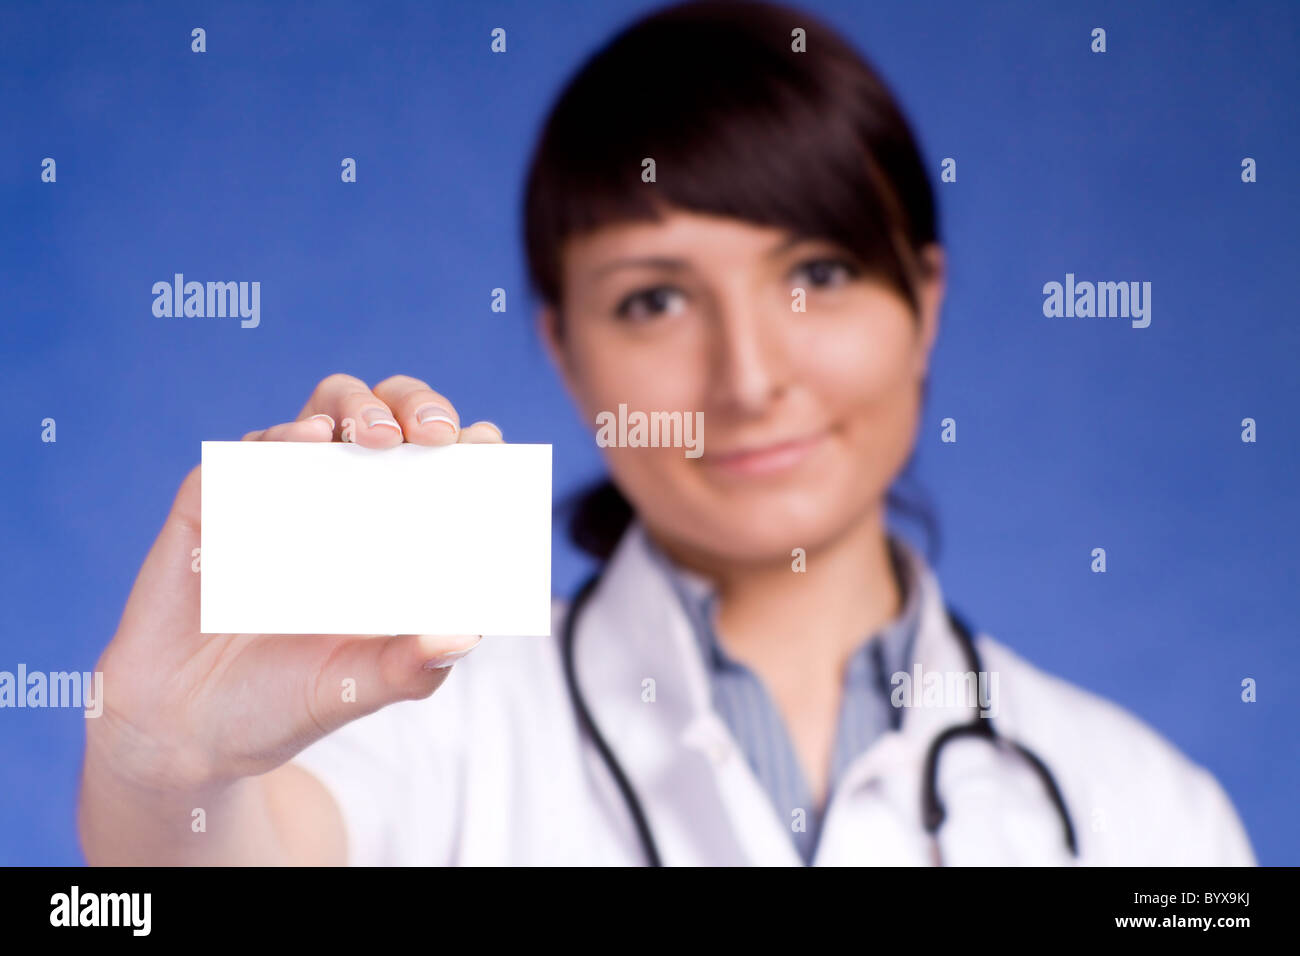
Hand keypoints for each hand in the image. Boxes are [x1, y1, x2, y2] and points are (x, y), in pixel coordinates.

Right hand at [86, 373, 503, 792]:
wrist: (182, 732)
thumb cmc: (284, 703)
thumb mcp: (356, 688)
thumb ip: (410, 666)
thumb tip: (468, 635)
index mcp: (390, 535)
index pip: (440, 466)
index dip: (468, 446)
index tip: (487, 444)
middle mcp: (341, 501)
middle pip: (390, 417)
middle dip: (419, 405)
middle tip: (436, 433)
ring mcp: (277, 493)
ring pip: (325, 412)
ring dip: (357, 407)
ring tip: (375, 435)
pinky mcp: (214, 499)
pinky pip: (249, 451)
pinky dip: (281, 437)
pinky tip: (307, 441)